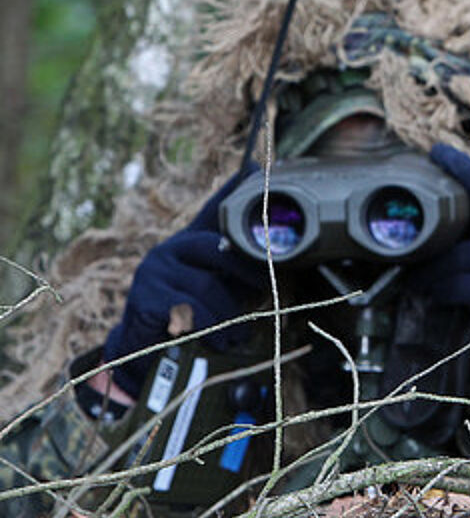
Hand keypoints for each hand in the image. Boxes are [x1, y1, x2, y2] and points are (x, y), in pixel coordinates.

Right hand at [103, 168, 268, 397]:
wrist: (145, 353)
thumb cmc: (192, 318)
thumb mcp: (219, 291)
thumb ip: (238, 272)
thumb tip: (275, 262)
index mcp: (193, 243)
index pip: (214, 210)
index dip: (235, 187)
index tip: (257, 164)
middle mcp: (172, 248)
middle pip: (220, 250)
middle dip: (249, 276)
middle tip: (264, 297)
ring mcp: (156, 269)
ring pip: (208, 287)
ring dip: (228, 317)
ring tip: (234, 334)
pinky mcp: (146, 295)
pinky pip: (190, 309)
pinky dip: (207, 328)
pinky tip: (208, 338)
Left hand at [409, 144, 469, 374]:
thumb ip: (460, 227)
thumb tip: (413, 208)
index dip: (463, 166)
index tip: (437, 150)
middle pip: (467, 216)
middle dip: (432, 217)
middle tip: (401, 220)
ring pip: (449, 259)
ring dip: (424, 269)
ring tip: (411, 276)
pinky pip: (453, 287)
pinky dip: (436, 290)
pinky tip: (432, 294)